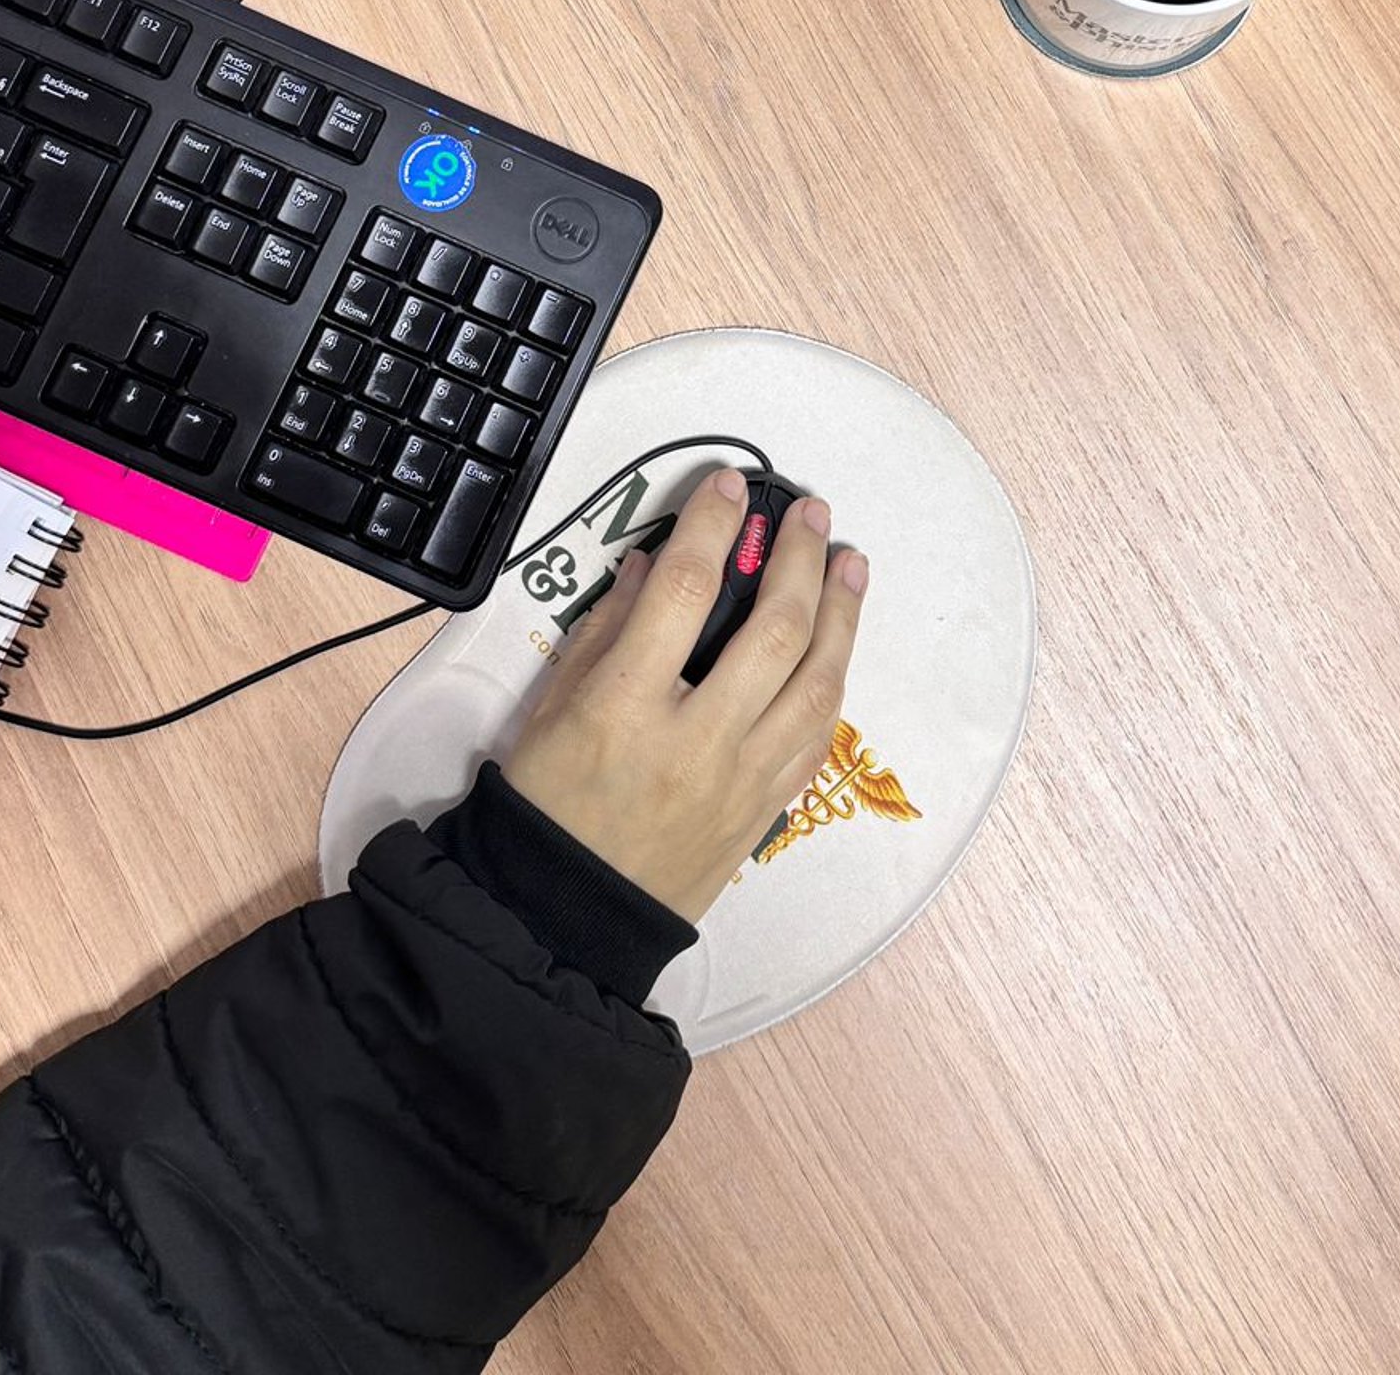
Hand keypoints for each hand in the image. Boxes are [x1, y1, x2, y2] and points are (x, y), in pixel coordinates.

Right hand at [503, 468, 868, 922]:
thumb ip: (609, 628)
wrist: (566, 914)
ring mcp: (740, 780)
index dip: (711, 526)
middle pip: (774, 631)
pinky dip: (832, 683)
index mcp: (625, 705)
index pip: (684, 592)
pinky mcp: (765, 811)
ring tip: (851, 566)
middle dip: (800, 560)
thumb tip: (659, 563)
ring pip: (816, 684)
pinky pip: (816, 738)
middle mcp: (696, 740)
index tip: (728, 485)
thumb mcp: (553, 704)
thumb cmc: (547, 801)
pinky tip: (838, 647)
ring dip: (842, 617)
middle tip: (811, 512)